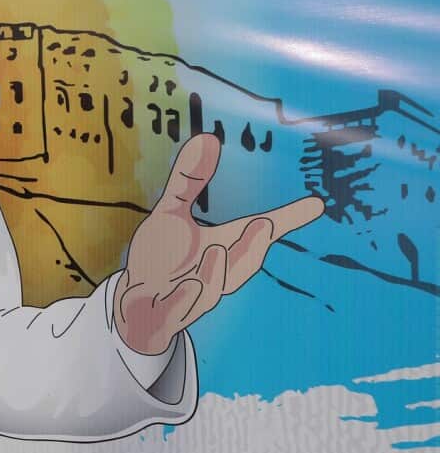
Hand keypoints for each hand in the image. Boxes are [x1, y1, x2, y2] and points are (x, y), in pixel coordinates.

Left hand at [114, 134, 324, 354]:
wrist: (135, 302)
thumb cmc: (161, 256)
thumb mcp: (170, 214)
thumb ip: (188, 181)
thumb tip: (208, 138)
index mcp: (222, 247)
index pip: (259, 232)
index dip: (287, 219)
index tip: (316, 204)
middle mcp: (216, 273)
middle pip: (244, 263)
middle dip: (253, 246)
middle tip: (264, 224)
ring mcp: (194, 297)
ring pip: (215, 288)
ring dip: (218, 272)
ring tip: (217, 249)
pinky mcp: (169, 314)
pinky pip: (181, 309)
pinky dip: (187, 298)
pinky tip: (188, 284)